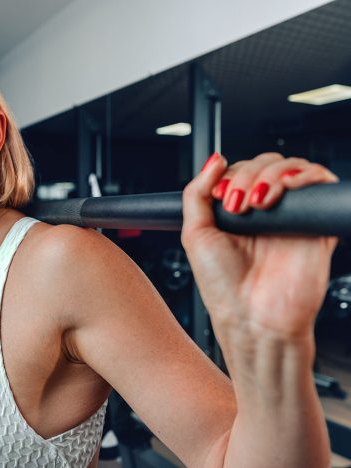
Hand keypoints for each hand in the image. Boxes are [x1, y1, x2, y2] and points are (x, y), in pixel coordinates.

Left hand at [181, 152, 338, 338]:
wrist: (252, 319)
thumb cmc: (223, 286)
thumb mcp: (195, 235)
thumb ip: (196, 194)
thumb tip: (214, 159)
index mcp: (238, 213)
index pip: (240, 170)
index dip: (230, 175)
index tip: (221, 198)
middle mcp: (265, 212)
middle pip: (266, 164)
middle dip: (248, 175)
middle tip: (237, 204)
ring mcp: (292, 216)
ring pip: (292, 168)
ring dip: (272, 174)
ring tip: (257, 204)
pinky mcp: (318, 225)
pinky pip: (322, 184)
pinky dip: (306, 176)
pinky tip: (285, 191)